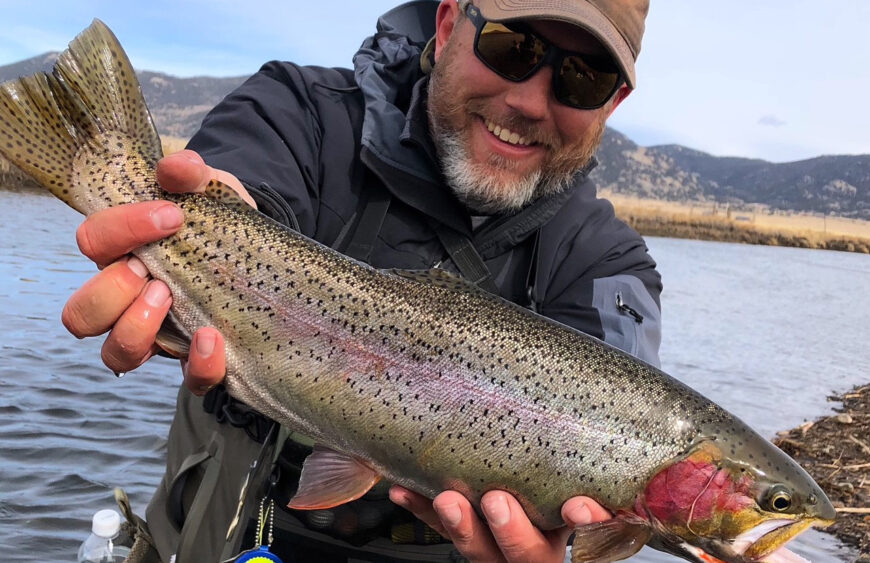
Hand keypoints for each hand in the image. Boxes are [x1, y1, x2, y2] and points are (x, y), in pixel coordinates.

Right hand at [62, 149, 248, 391]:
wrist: (259, 248)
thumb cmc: (218, 219)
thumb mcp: (210, 190)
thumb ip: (191, 173)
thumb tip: (178, 168)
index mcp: (122, 251)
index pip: (92, 241)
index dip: (122, 228)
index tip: (172, 215)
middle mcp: (127, 298)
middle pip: (82, 313)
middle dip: (111, 292)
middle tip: (154, 274)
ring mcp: (158, 333)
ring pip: (116, 355)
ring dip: (136, 330)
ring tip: (171, 299)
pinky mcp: (196, 357)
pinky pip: (189, 380)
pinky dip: (199, 366)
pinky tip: (214, 340)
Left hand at [389, 486, 610, 562]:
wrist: (524, 503)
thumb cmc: (557, 485)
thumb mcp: (579, 481)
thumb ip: (586, 468)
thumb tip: (616, 414)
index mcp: (571, 536)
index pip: (591, 538)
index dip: (588, 526)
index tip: (579, 504)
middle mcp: (538, 551)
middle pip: (530, 557)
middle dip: (513, 533)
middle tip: (496, 501)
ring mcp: (498, 552)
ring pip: (481, 553)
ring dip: (460, 527)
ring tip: (446, 500)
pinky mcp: (467, 539)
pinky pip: (440, 531)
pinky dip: (421, 510)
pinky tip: (404, 490)